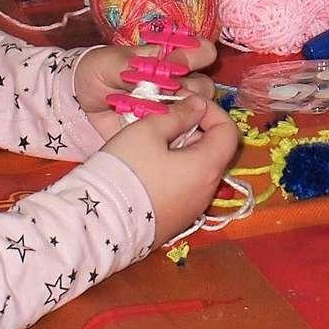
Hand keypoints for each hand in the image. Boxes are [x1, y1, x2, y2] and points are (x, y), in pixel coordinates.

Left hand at [74, 39, 218, 141]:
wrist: (80, 100)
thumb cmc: (99, 71)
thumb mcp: (111, 62)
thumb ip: (134, 68)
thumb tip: (156, 80)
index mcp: (170, 59)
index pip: (202, 52)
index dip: (198, 56)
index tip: (178, 61)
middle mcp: (178, 83)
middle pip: (205, 86)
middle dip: (188, 89)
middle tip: (163, 93)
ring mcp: (173, 109)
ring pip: (198, 112)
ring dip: (180, 113)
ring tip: (154, 114)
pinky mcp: (164, 131)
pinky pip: (181, 135)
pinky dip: (173, 134)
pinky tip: (155, 132)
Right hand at [98, 93, 239, 243]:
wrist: (99, 222)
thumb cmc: (125, 170)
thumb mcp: (148, 131)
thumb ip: (178, 114)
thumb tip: (198, 105)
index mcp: (207, 168)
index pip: (228, 132)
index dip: (212, 112)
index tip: (187, 105)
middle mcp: (206, 193)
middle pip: (213, 153)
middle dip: (194, 132)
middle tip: (164, 124)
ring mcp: (191, 211)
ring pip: (197, 172)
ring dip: (182, 153)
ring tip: (152, 147)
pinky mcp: (175, 223)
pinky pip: (184, 191)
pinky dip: (174, 175)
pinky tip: (148, 171)